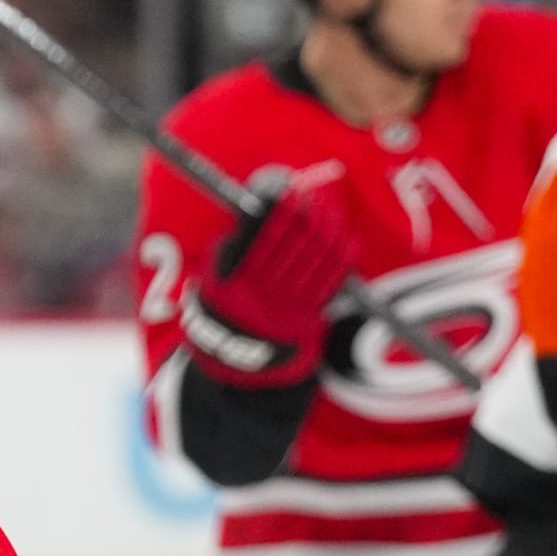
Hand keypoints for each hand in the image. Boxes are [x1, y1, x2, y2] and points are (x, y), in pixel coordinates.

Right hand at [184, 181, 354, 387]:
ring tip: (329, 211)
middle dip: (309, 217)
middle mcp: (267, 296)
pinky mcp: (309, 316)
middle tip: (315, 197)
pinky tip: (346, 239)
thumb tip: (253, 216)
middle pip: (296, 247)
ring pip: (316, 261)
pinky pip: (332, 282)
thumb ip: (228, 253)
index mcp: (239, 286)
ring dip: (328, 231)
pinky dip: (342, 258)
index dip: (281, 214)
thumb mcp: (210, 284)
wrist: (240, 362)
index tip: (290, 193)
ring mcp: (290, 307)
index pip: (266, 241)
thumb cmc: (224, 311)